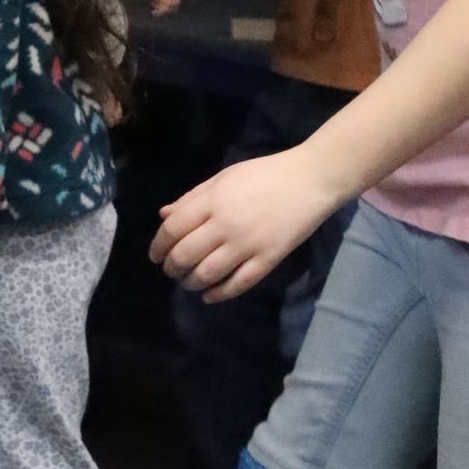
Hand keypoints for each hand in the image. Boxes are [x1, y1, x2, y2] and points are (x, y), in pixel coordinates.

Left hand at [151, 147, 343, 302]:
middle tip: (172, 270)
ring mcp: (248, 244)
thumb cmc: (266, 173)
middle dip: (171, 267)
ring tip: (189, 281)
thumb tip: (163, 216)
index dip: (158, 246)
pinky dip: (218, 294)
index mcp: (214, 200)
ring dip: (190, 283)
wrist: (312, 179)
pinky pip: (237, 284)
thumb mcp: (226, 177)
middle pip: (185, 256)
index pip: (173, 229)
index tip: (156, 255)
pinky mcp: (267, 259)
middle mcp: (226, 224)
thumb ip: (194, 197)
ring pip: (206, 274)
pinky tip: (210, 295)